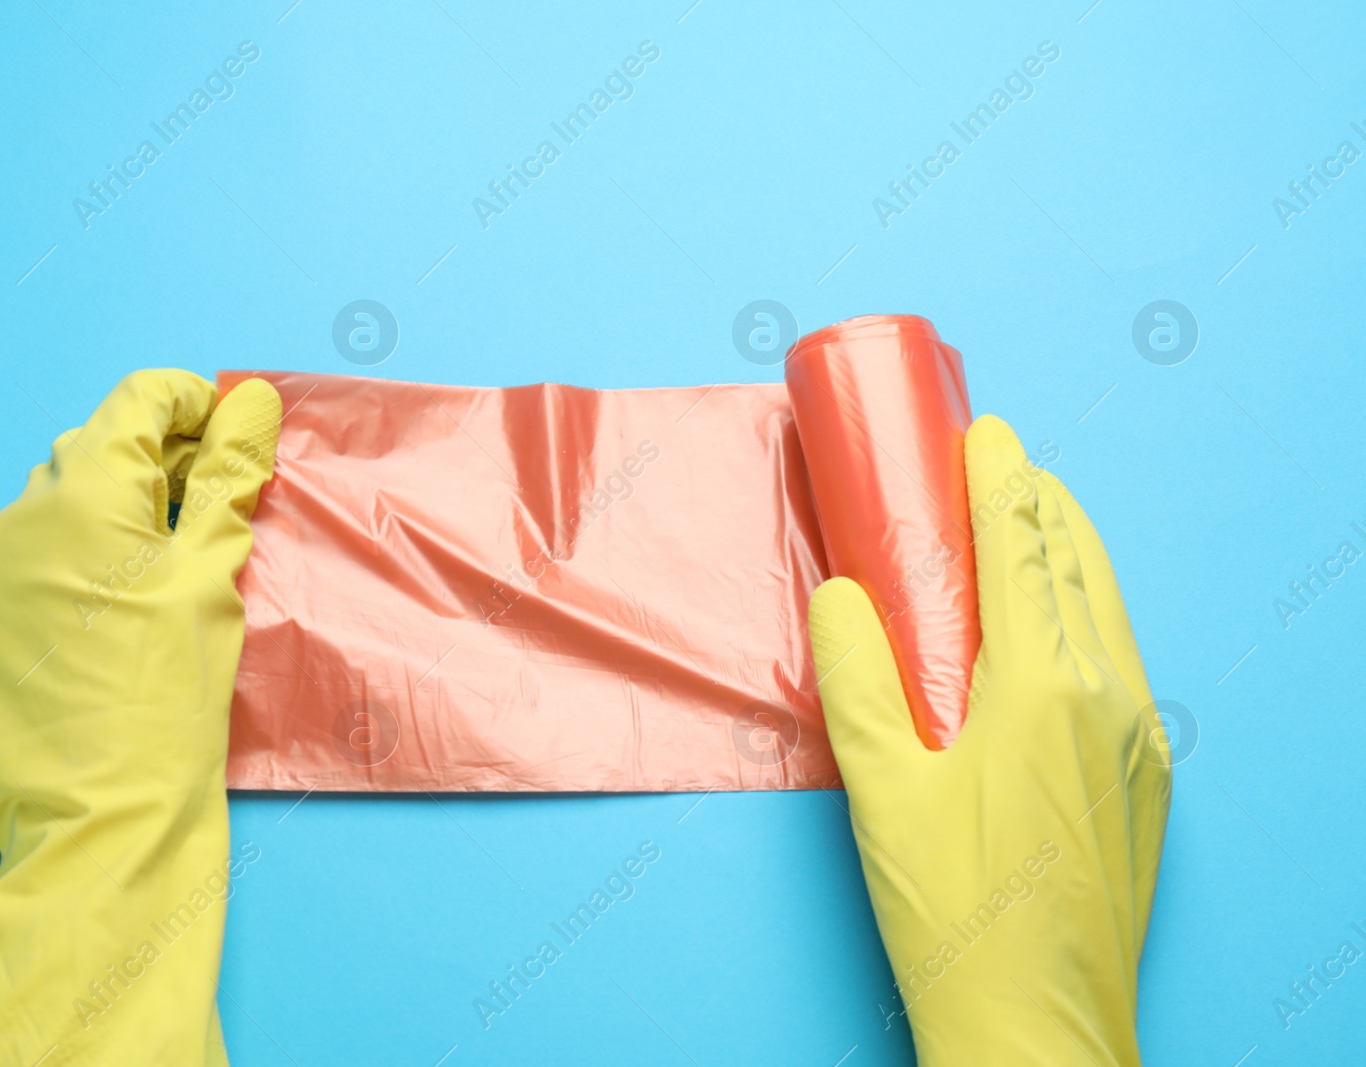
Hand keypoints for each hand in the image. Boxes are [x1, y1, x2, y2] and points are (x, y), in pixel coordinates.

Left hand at [0, 370, 279, 1065]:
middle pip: (96, 451)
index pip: (138, 398)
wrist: (103, 814)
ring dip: (111, 514)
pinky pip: (24, 562)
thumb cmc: (172, 691)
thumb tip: (252, 402)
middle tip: (216, 504)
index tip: (235, 436)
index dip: (196, 403)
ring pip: (56, 508)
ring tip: (163, 568)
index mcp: (81, 492)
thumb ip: (230, 475)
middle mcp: (15, 517)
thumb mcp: (214, 574)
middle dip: (158, 460)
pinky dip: (71, 564)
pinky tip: (111, 613)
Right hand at [809, 416, 1169, 1065]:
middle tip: (1003, 462)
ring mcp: (1139, 738)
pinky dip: (1088, 612)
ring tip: (1034, 520)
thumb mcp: (879, 786)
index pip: (1023, 549)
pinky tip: (1058, 626)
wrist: (1035, 1024)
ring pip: (1109, 610)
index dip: (1002, 480)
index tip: (987, 429)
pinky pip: (1122, 661)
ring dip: (1069, 553)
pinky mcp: (1146, 778)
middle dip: (1042, 501)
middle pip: (1078, 565)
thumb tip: (843, 594)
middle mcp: (1107, 696)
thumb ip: (857, 677)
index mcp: (1041, 685)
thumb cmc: (950, 909)